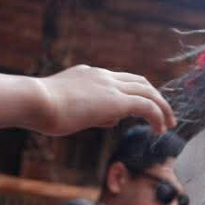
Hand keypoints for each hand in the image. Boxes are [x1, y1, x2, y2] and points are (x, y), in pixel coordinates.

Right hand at [30, 65, 174, 136]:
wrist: (34, 100)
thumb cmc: (40, 108)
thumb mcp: (67, 109)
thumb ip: (91, 112)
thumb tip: (112, 121)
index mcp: (89, 74)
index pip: (119, 80)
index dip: (134, 94)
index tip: (140, 109)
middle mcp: (103, 76)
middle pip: (139, 81)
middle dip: (155, 97)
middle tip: (164, 115)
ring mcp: (110, 86)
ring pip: (148, 91)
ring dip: (162, 107)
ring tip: (169, 125)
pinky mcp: (115, 101)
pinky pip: (146, 106)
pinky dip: (158, 116)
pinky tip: (160, 129)